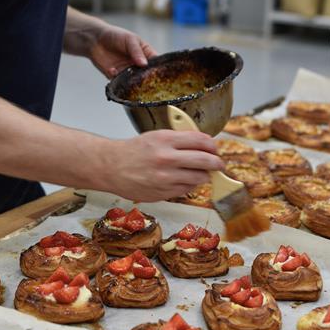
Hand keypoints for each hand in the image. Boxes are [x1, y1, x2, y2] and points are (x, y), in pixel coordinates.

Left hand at [89, 23, 156, 77]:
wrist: (95, 40)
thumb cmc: (115, 35)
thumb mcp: (129, 39)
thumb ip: (136, 51)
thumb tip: (144, 64)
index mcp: (145, 54)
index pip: (155, 63)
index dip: (157, 69)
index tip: (158, 73)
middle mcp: (138, 65)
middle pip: (146, 75)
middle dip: (145, 78)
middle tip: (143, 78)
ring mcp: (128, 72)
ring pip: (134, 81)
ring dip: (131, 80)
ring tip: (127, 74)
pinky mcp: (116, 77)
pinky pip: (120, 83)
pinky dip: (118, 79)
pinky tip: (113, 70)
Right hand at [103, 130, 223, 201]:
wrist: (111, 167)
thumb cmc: (132, 151)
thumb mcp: (155, 136)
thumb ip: (179, 139)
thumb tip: (204, 144)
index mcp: (165, 140)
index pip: (201, 140)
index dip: (212, 145)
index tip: (214, 148)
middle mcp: (166, 158)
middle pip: (205, 161)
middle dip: (217, 163)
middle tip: (218, 164)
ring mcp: (165, 178)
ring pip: (198, 178)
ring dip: (203, 175)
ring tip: (199, 172)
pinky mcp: (163, 193)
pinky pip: (186, 190)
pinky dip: (189, 185)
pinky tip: (183, 180)